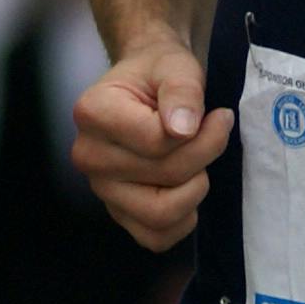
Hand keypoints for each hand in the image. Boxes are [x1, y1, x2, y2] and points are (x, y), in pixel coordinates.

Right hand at [72, 41, 230, 249]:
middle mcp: (88, 155)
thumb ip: (182, 91)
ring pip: (161, 213)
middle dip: (205, 154)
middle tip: (216, 130)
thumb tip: (182, 129)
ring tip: (201, 161)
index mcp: (93, 114)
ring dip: (196, 188)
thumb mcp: (177, 66)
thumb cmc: (161, 73)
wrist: (147, 85)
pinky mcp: (118, 211)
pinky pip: (155, 237)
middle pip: (165, 175)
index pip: (157, 142)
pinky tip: (191, 188)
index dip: (201, 132)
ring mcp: (101, 188)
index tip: (216, 114)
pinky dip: (183, 221)